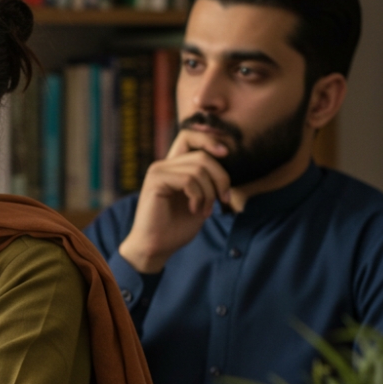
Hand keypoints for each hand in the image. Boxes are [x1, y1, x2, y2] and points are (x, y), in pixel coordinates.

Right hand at [117, 131, 232, 273]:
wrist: (156, 247)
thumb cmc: (177, 227)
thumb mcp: (200, 200)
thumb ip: (207, 180)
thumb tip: (225, 159)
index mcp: (172, 167)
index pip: (190, 136)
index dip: (209, 139)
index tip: (226, 153)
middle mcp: (163, 165)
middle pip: (202, 155)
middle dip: (221, 177)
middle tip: (224, 199)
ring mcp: (157, 171)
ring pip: (199, 168)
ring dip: (210, 192)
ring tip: (206, 211)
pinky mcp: (155, 181)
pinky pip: (189, 180)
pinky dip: (199, 197)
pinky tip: (195, 210)